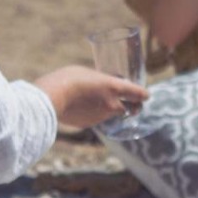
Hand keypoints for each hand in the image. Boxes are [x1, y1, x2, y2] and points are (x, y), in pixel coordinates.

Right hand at [34, 66, 148, 129]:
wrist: (50, 98)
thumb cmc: (66, 79)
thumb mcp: (87, 73)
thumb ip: (99, 80)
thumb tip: (101, 85)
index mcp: (113, 87)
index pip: (137, 93)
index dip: (143, 94)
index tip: (146, 95)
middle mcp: (112, 104)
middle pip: (132, 109)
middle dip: (134, 107)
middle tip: (133, 105)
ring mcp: (102, 116)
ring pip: (114, 114)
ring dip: (113, 110)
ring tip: (104, 102)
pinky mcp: (90, 124)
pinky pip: (98, 119)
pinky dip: (97, 115)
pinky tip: (86, 108)